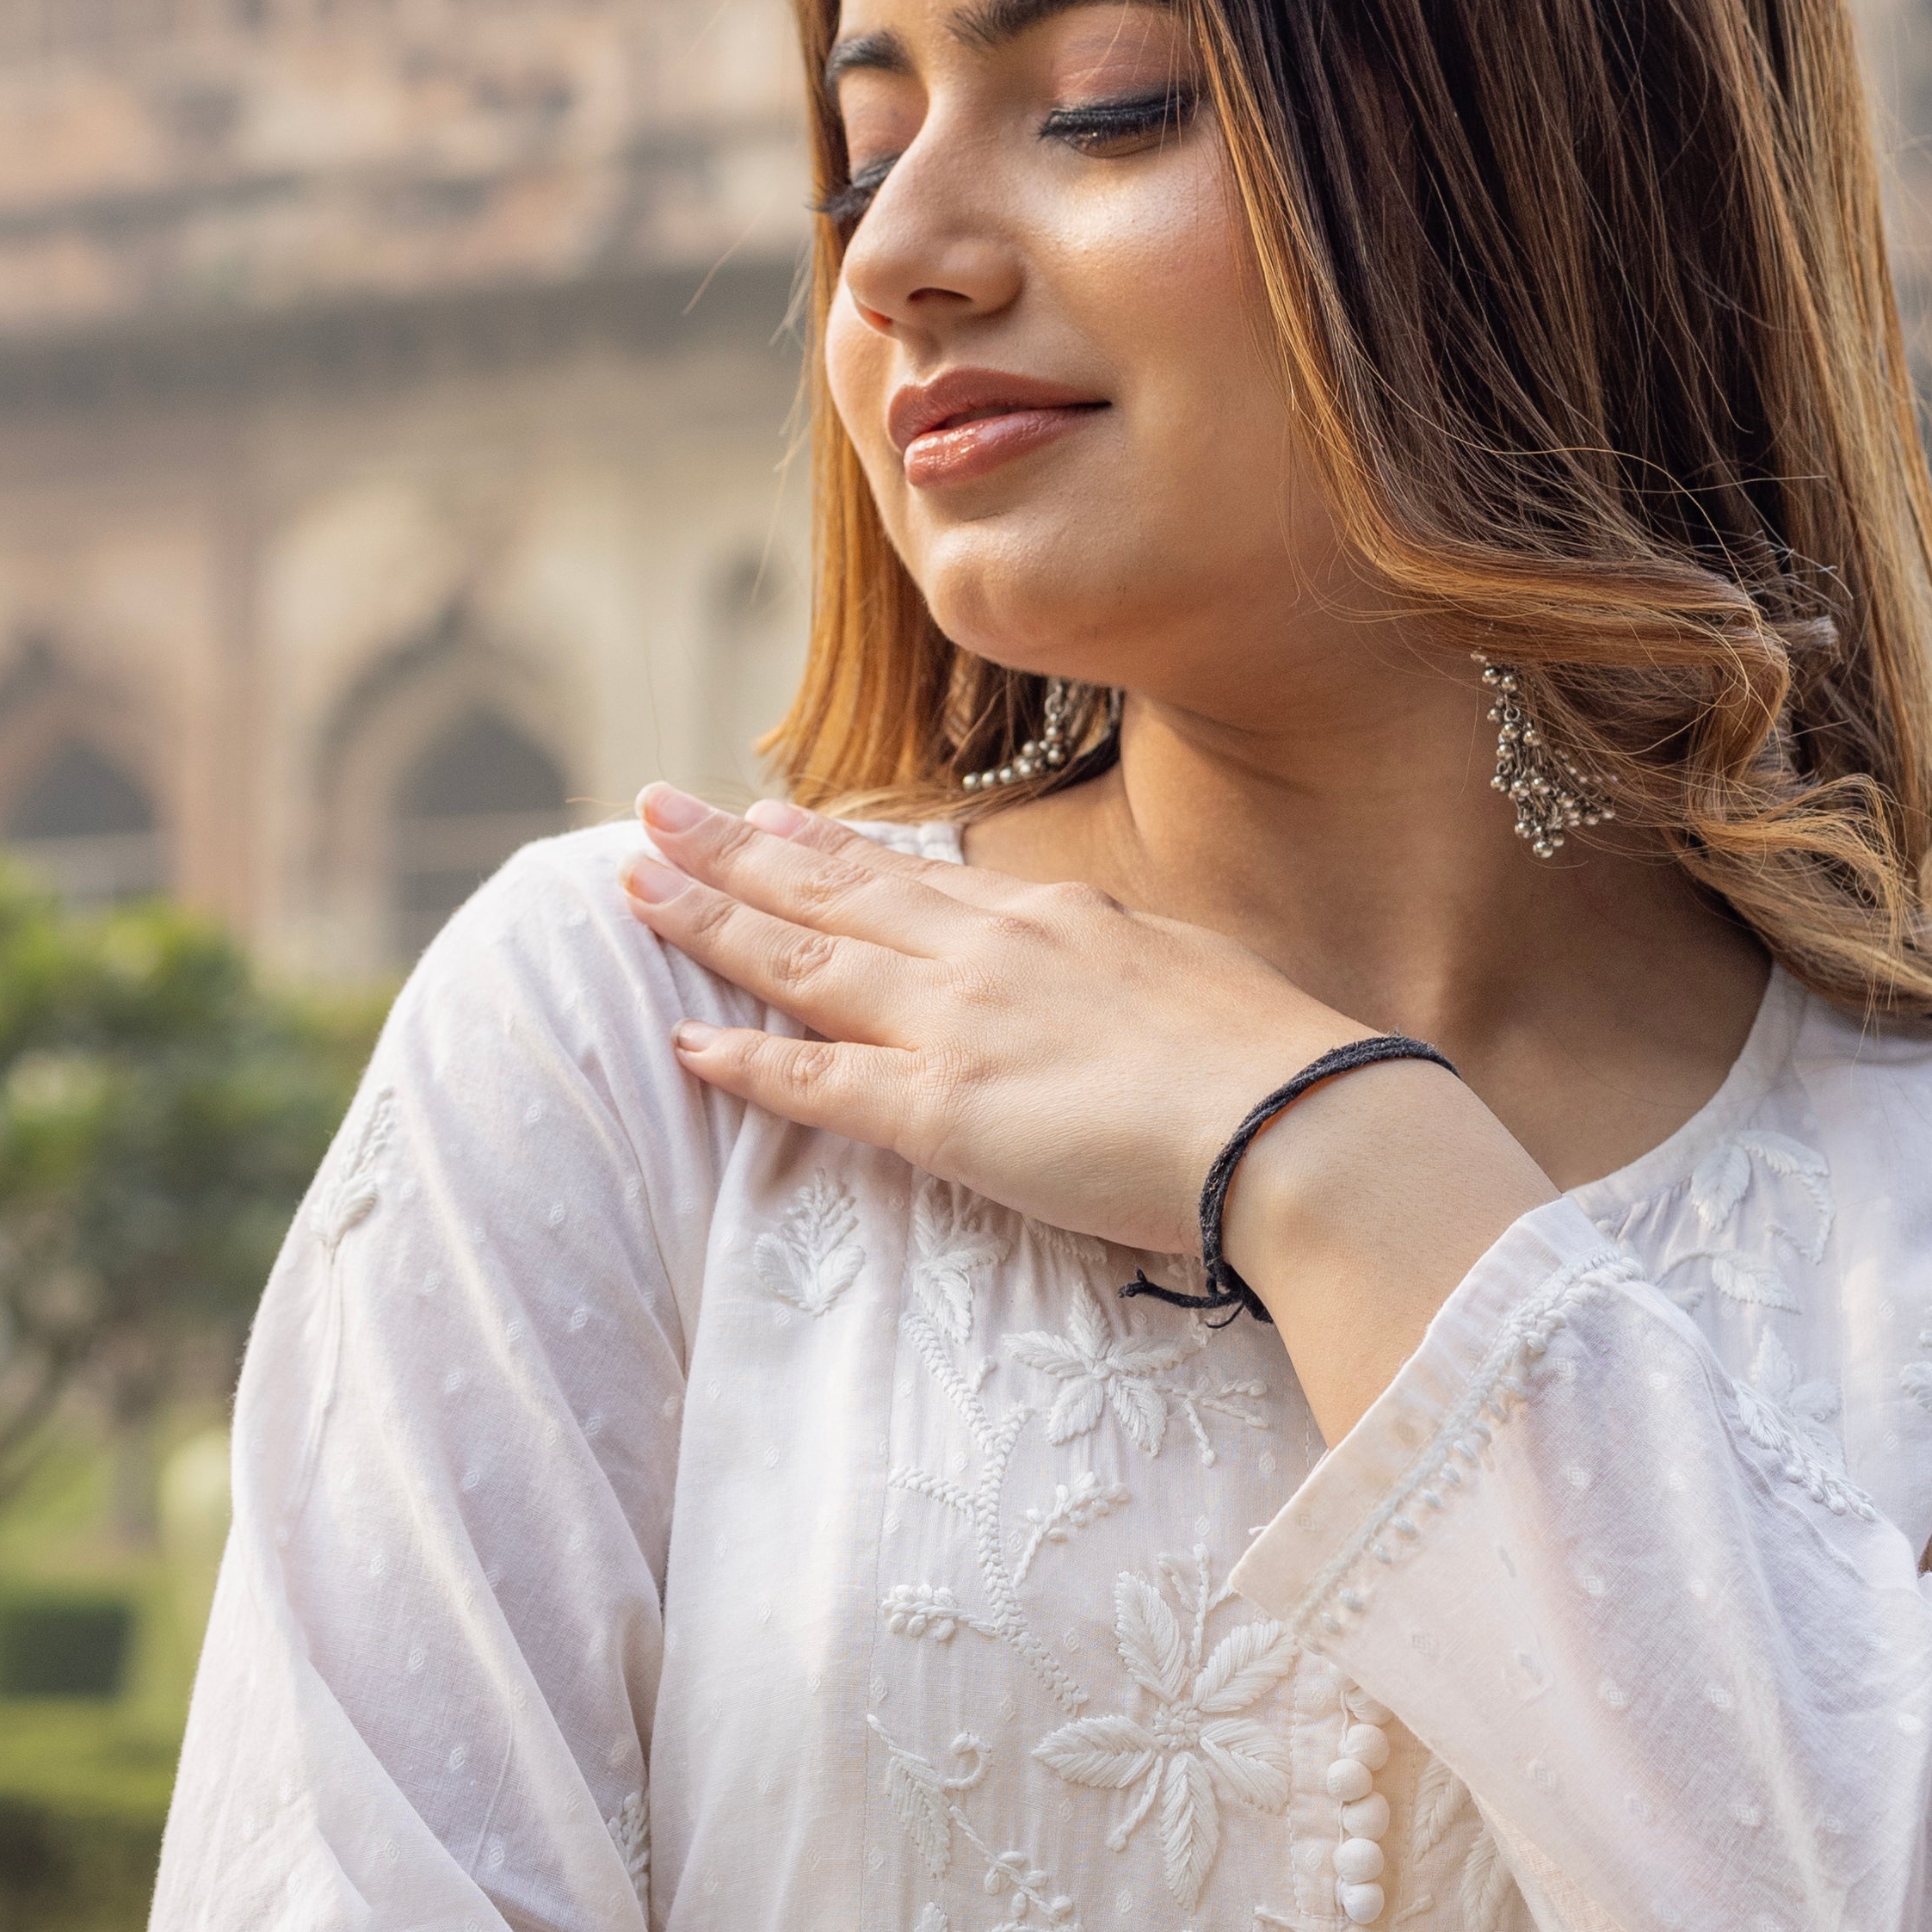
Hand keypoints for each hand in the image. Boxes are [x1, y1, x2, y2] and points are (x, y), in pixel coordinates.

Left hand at [618, 798, 1550, 1417]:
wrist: (1297, 1120)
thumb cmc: (1270, 1063)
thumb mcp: (1186, 972)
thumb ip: (1119, 962)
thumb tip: (1105, 966)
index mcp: (1051, 918)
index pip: (911, 875)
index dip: (825, 844)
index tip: (764, 816)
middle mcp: (987, 951)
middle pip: (831, 891)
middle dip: (731, 851)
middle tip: (652, 811)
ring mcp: (955, 1025)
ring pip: (802, 960)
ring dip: (709, 922)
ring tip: (634, 884)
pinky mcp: (940, 1111)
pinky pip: (818, 1082)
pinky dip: (746, 1062)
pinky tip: (686, 1044)